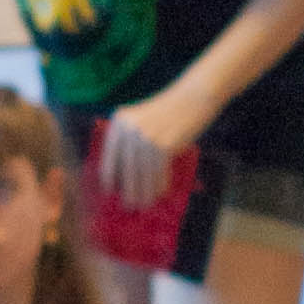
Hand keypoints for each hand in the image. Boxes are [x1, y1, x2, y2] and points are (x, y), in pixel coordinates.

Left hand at [99, 90, 202, 211]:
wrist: (193, 97)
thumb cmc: (169, 111)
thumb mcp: (142, 119)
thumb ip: (131, 140)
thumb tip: (125, 175)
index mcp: (119, 121)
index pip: (110, 155)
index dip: (110, 177)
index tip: (111, 192)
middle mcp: (129, 129)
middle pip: (126, 168)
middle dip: (128, 189)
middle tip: (129, 206)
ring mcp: (146, 137)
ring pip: (143, 173)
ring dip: (144, 191)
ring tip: (145, 204)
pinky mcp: (163, 145)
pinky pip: (159, 171)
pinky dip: (159, 184)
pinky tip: (160, 193)